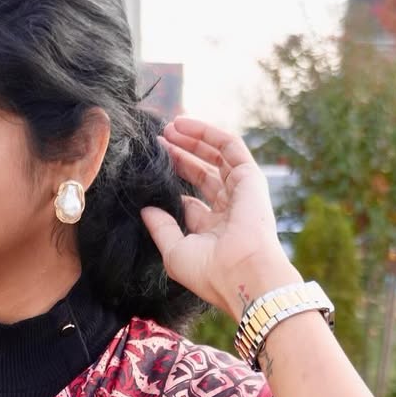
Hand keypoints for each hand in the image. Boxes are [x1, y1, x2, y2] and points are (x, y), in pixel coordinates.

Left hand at [141, 117, 294, 318]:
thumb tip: (145, 209)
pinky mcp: (250, 177)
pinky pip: (229, 146)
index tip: (149, 168)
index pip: (190, 200)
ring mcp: (240, 192)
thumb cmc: (208, 272)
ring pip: (215, 156)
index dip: (171, 182)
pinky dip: (208, 133)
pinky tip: (185, 124)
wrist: (240, 272)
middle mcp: (228, 210)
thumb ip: (161, 228)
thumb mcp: (174, 252)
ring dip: (192, 140)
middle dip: (180, 156)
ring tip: (168, 127)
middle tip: (157, 142)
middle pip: (202, 174)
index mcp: (212, 230)